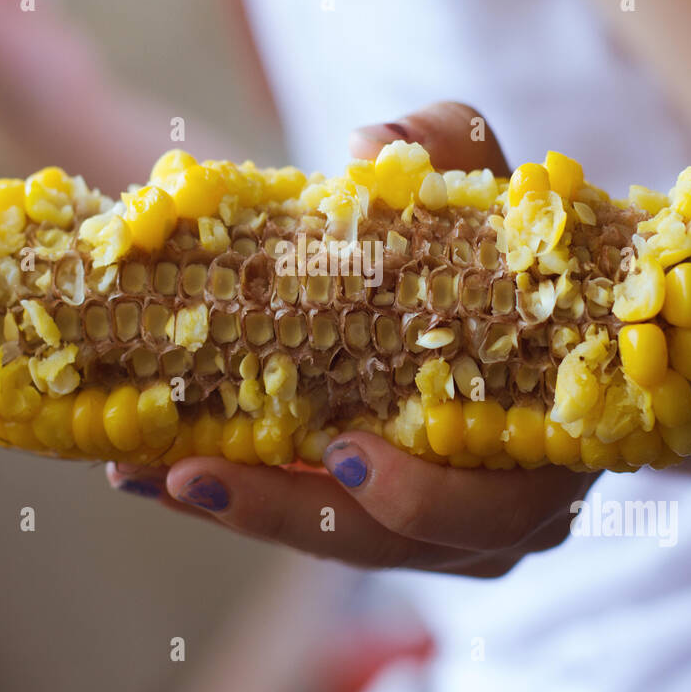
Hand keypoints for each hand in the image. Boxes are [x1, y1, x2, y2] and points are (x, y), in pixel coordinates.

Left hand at [109, 101, 597, 577]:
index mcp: (550, 445)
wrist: (477, 272)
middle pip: (393, 544)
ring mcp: (425, 524)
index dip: (424, 497)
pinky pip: (294, 514)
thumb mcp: (484, 176)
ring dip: (233, 508)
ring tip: (140, 467)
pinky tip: (143, 464)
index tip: (346, 453)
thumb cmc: (497, 233)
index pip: (497, 506)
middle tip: (196, 474)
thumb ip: (447, 148)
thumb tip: (374, 147)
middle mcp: (495, 510)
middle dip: (288, 513)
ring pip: (330, 537)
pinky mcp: (362, 510)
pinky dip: (224, 491)